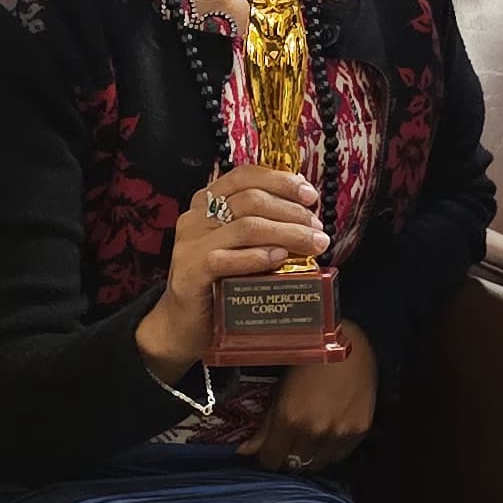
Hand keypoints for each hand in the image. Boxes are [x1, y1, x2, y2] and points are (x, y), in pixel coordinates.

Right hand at [136, 166, 325, 378]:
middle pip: (251, 200)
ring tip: (313, 244)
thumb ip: (262, 225)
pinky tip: (280, 259)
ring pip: (245, 227)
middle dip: (292, 212)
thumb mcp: (240, 247)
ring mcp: (189, 245)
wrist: (184, 326)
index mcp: (207, 203)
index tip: (310, 195)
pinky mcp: (190, 273)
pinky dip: (257, 256)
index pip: (244, 176)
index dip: (280, 181)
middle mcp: (195, 218)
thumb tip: (306, 212)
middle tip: (317, 229)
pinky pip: (225, 259)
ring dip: (286, 233)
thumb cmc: (219, 284)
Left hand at [245, 332, 376, 471]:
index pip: (271, 460)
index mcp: (290, 418)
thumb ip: (264, 426)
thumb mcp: (280, 390)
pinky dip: (331, 451)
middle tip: (289, 443)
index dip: (268, 456)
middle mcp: (315, 431)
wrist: (346, 345)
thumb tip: (244, 451)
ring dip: (310, 456)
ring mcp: (340, 432)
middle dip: (288, 456)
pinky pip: (340, 456)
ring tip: (309, 440)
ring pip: (318, 465)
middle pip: (294, 465)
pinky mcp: (360, 430)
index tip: (270, 449)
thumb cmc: (308, 361)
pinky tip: (328, 436)